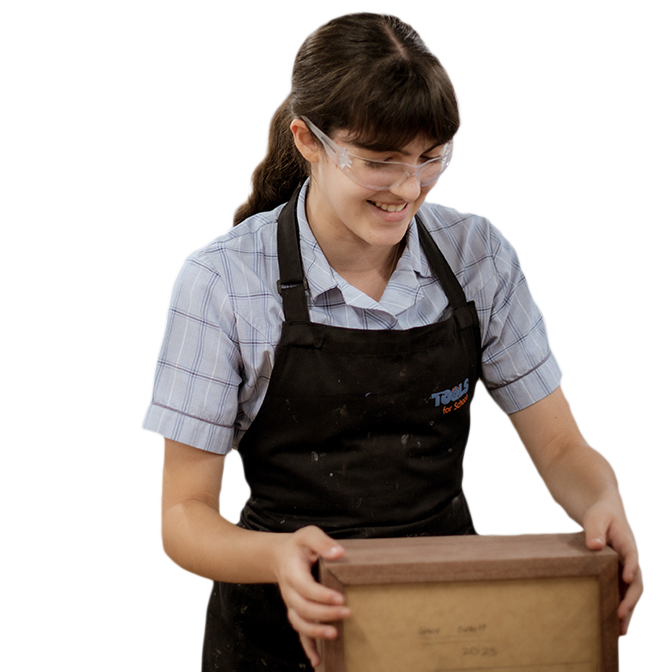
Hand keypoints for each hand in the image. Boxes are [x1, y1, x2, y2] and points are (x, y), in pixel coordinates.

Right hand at [271, 525, 350, 667]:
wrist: (279, 555)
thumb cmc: (298, 545)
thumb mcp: (308, 535)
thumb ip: (322, 542)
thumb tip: (339, 553)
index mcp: (292, 572)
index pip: (306, 588)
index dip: (322, 596)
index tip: (339, 598)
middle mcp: (289, 591)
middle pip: (303, 609)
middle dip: (324, 614)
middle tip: (346, 613)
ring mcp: (291, 604)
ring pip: (299, 623)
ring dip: (316, 631)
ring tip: (334, 634)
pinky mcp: (296, 612)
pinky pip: (300, 632)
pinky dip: (307, 647)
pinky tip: (318, 661)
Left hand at [582, 498, 643, 636]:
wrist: (604, 513)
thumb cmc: (600, 514)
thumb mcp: (596, 517)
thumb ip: (595, 529)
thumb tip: (595, 546)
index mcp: (627, 543)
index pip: (632, 557)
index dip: (631, 567)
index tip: (627, 579)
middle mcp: (631, 559)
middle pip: (635, 582)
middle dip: (630, 600)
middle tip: (620, 615)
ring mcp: (626, 568)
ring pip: (630, 592)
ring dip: (627, 611)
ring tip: (620, 631)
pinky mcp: (618, 574)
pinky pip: (621, 593)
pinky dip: (620, 607)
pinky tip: (614, 625)